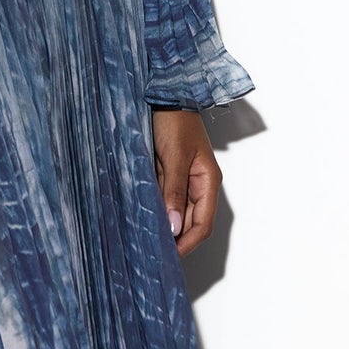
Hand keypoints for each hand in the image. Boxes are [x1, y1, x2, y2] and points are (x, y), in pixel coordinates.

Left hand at [151, 107, 221, 257]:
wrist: (163, 92)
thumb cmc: (175, 120)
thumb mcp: (175, 156)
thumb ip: (174, 190)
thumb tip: (173, 227)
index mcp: (207, 181)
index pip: (202, 224)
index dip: (187, 243)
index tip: (169, 257)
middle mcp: (197, 183)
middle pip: (188, 221)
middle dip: (173, 237)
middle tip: (152, 253)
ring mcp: (181, 177)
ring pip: (173, 210)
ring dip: (162, 223)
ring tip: (144, 239)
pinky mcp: (166, 170)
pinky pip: (161, 195)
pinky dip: (153, 206)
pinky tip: (140, 215)